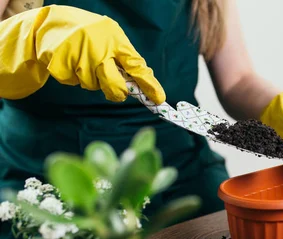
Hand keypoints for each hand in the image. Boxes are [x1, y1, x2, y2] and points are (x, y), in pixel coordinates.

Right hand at [0, 5, 164, 102]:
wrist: (52, 22)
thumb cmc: (90, 34)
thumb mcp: (111, 38)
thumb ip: (126, 58)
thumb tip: (144, 84)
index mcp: (115, 39)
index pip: (136, 66)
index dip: (148, 84)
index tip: (159, 99)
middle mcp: (98, 48)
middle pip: (115, 85)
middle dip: (118, 92)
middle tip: (117, 90)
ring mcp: (79, 56)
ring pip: (93, 86)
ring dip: (92, 80)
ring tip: (85, 61)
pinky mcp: (61, 64)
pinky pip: (74, 83)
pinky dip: (73, 77)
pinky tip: (71, 62)